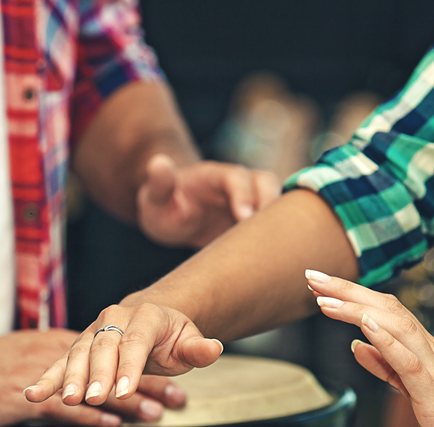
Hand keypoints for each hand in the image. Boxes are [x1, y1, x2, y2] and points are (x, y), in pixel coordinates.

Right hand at [0, 329, 185, 426]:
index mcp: (56, 344)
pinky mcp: (20, 395)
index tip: (172, 379)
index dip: (142, 366)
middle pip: (109, 364)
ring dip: (127, 397)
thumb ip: (53, 373)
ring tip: (158, 410)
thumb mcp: (20, 365)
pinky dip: (89, 412)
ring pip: (91, 382)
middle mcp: (53, 352)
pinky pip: (62, 404)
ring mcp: (37, 372)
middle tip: (180, 396)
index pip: (108, 353)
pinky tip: (111, 421)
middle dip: (147, 380)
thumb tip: (80, 387)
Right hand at [24, 304, 223, 406]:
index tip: (124, 389)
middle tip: (96, 397)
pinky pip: (60, 363)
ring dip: (70, 378)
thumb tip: (214, 348)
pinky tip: (33, 394)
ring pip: (78, 354)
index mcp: (144, 315)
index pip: (135, 342)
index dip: (129, 366)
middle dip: (98, 374)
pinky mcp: (77, 347)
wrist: (148, 317)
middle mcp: (113, 319)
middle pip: (103, 348)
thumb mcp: (187, 340)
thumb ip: (198, 348)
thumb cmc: (169, 335)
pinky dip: (46, 379)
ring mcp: (93, 332)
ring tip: (66, 398)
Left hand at [137, 154, 280, 247]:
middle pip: (266, 182)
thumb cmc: (163, 206)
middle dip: (271, 203)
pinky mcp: (256, 220)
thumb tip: (158, 163)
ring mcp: (250, 200)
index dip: (243, 194)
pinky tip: (275, 258)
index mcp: (213, 176)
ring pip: (277, 201)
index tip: (244, 216)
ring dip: (280, 221)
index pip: (235, 177)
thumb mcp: (153, 198)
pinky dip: (280, 236)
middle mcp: (238, 184)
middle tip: (268, 234)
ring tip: (275, 248)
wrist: (175, 213)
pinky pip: (275, 222)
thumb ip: (158, 183)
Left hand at [305, 269, 433, 426]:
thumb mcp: (416, 395)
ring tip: (324, 298)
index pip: (385, 311)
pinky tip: (366, 326)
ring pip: (398, 327)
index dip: (351, 295)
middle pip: (388, 309)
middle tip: (311, 275)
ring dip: (358, 309)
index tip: (318, 285)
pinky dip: (388, 341)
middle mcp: (432, 355)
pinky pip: (410, 363)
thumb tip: (357, 345)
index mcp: (425, 354)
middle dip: (347, 291)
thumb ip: (388, 367)